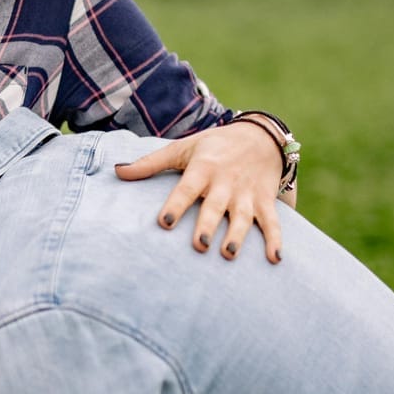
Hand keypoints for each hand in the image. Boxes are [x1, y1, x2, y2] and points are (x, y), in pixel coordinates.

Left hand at [114, 120, 290, 263]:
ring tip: (229, 254)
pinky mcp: (266, 200)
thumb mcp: (182, 148)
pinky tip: (275, 259)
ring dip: (238, 236)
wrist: (260, 134)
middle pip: (215, 206)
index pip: (187, 188)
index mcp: (203, 168)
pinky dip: (276, 239)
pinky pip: (273, 221)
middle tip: (199, 245)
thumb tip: (117, 172)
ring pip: (243, 216)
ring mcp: (247, 193)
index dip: (176, 205)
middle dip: (208, 224)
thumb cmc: (213, 145)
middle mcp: (225, 182)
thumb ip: (150, 163)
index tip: (164, 222)